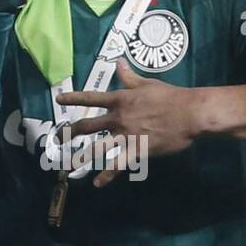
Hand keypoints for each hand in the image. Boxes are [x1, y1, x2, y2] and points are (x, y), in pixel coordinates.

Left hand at [58, 60, 195, 186]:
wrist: (188, 113)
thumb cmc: (170, 96)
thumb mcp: (146, 83)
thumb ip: (129, 77)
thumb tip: (119, 62)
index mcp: (119, 100)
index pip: (90, 98)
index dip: (73, 98)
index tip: (59, 100)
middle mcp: (117, 118)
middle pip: (87, 126)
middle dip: (70, 133)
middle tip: (57, 139)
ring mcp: (125, 135)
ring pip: (97, 148)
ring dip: (81, 158)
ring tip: (68, 167)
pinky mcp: (137, 151)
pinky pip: (118, 165)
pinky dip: (107, 175)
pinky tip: (97, 183)